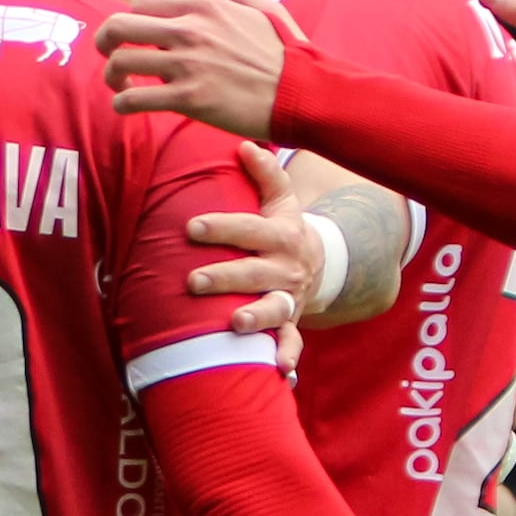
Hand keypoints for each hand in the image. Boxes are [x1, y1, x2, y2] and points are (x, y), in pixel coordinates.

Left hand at [99, 0, 294, 139]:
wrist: (302, 92)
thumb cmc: (285, 53)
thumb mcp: (262, 8)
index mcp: (204, 5)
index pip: (142, 3)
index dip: (132, 21)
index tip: (137, 39)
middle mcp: (189, 29)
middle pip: (118, 26)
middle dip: (104, 41)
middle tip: (108, 56)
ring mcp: (186, 63)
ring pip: (120, 62)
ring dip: (112, 77)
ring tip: (121, 87)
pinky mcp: (188, 98)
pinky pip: (134, 99)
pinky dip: (122, 105)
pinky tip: (128, 108)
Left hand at [189, 142, 392, 337]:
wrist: (324, 264)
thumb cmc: (285, 228)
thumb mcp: (282, 200)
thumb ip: (265, 173)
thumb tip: (244, 144)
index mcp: (280, 235)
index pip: (249, 230)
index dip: (223, 228)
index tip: (192, 228)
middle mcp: (286, 268)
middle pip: (255, 273)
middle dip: (225, 278)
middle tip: (193, 281)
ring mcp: (290, 297)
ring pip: (274, 309)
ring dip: (256, 317)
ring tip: (234, 324)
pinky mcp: (291, 322)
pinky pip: (292, 341)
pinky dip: (287, 355)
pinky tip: (280, 372)